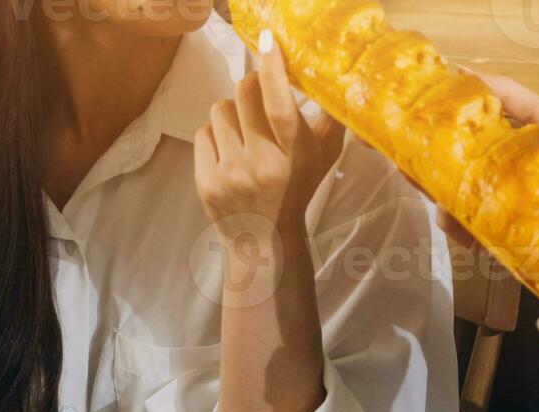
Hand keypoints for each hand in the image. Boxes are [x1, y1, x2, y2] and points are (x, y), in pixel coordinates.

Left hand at [193, 42, 342, 233]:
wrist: (265, 241)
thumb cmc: (297, 190)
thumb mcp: (323, 158)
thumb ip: (330, 120)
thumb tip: (335, 79)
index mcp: (294, 157)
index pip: (280, 104)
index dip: (272, 68)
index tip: (268, 44)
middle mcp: (262, 165)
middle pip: (243, 93)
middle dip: (250, 85)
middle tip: (258, 94)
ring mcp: (230, 174)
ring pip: (219, 110)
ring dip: (231, 114)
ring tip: (244, 133)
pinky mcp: (206, 182)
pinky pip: (202, 133)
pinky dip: (215, 136)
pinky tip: (229, 152)